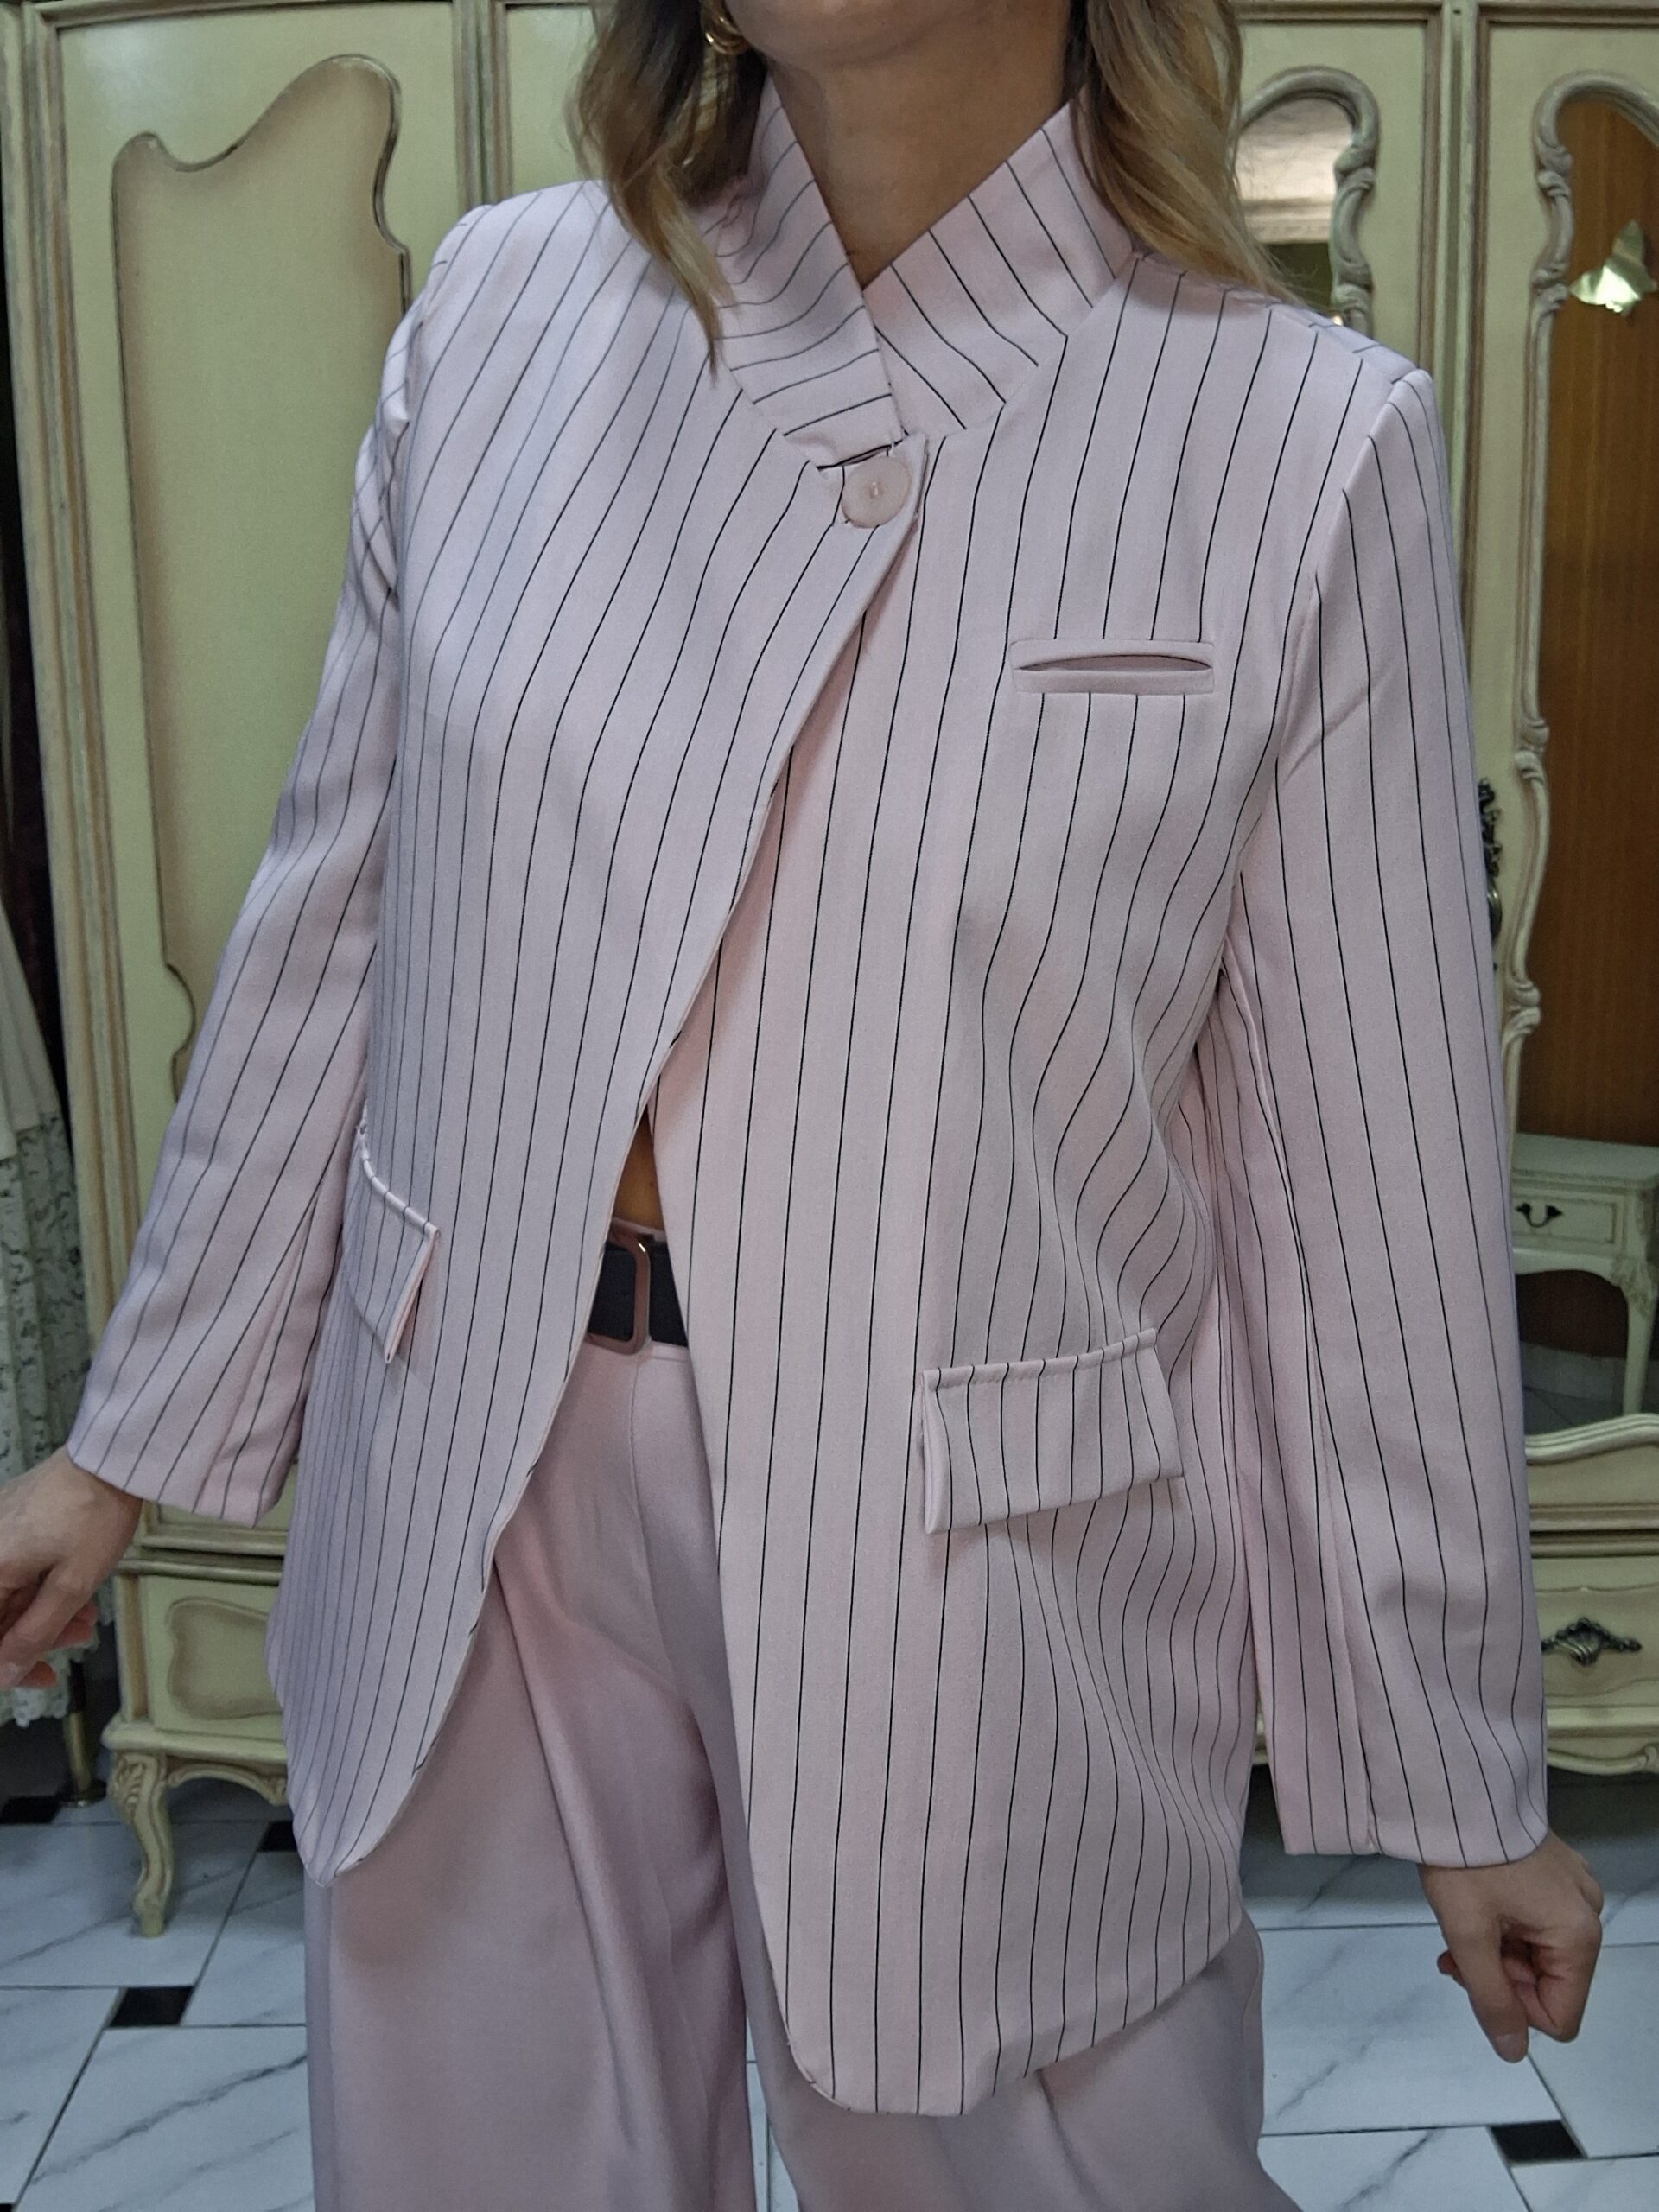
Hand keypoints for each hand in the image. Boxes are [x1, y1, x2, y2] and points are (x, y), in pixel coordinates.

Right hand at [0, 1448, 141, 1690]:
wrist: (110, 1458)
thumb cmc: (93, 1518)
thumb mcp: (71, 1585)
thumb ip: (34, 1634)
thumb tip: (3, 1675)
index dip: (6, 1664)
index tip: (40, 1677)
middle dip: (35, 1636)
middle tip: (78, 1638)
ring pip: (8, 1593)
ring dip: (44, 1613)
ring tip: (87, 1617)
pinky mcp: (10, 1522)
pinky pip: (15, 1569)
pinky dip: (42, 1587)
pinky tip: (76, 1590)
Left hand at [1419, 1830, 1603, 2061]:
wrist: (1455, 1789)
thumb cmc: (1465, 1860)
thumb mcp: (1469, 1934)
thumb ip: (1491, 1998)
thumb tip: (1513, 2052)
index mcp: (1578, 1936)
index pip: (1561, 2017)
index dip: (1516, 2008)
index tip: (1479, 1972)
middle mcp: (1588, 1916)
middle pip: (1548, 1985)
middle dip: (1499, 1977)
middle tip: (1456, 1950)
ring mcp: (1574, 1891)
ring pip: (1538, 1956)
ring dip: (1496, 1953)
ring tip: (1459, 1926)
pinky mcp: (1555, 1873)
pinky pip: (1536, 1924)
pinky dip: (1504, 1927)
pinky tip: (1475, 1909)